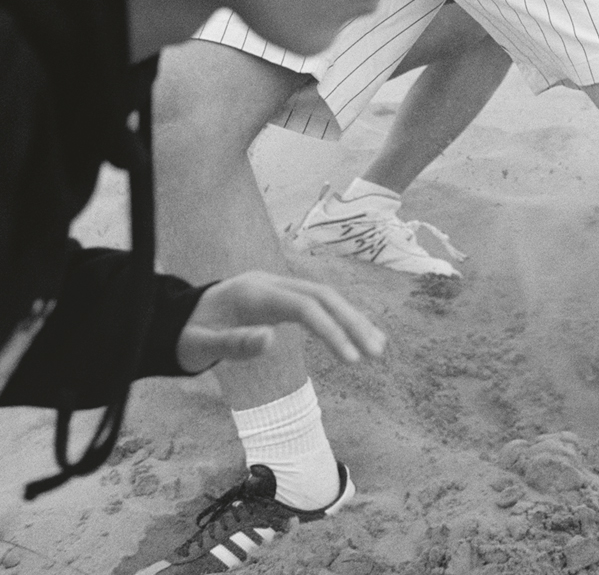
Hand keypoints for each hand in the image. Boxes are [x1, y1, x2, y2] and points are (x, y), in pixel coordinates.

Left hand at [176, 271, 386, 374]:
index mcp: (255, 293)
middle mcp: (271, 283)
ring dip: (351, 320)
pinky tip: (354, 337)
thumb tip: (272, 340)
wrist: (177, 317)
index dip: (331, 330)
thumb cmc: (186, 335)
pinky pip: (316, 305)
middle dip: (353, 322)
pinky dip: (337, 319)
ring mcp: (277, 288)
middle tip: (377, 352)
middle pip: (323, 296)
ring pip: (324, 298)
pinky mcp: (280, 298)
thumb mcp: (198, 345)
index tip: (352, 360)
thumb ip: (232, 344)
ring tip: (378, 347)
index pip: (304, 306)